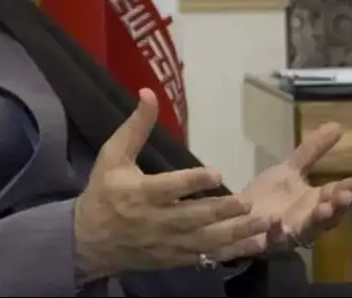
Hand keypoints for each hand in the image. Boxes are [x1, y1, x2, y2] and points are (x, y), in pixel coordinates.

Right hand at [73, 89, 275, 279]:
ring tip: (263, 224)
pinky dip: (230, 252)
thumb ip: (135, 127)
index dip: (194, 182)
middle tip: (247, 202)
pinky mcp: (174, 258)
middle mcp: (157, 220)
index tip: (218, 174)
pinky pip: (205, 257)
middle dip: (222, 211)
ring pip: (205, 241)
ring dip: (236, 233)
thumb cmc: (104, 193)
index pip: (170, 188)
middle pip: (193, 218)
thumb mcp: (113, 156)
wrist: (88, 242)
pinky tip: (254, 244)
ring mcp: (167, 243)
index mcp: (141, 193)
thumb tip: (148, 93)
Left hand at [240, 122, 351, 251]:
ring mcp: (289, 232)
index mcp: (315, 200)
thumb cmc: (268, 194)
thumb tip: (338, 125)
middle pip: (329, 216)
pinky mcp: (269, 242)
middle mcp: (307, 219)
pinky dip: (276, 230)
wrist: (236, 215)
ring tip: (323, 209)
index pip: (338, 194)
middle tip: (345, 195)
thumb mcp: (290, 168)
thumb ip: (313, 150)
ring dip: (317, 220)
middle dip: (338, 207)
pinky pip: (274, 238)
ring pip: (309, 230)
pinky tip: (276, 220)